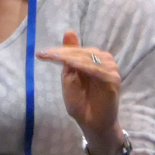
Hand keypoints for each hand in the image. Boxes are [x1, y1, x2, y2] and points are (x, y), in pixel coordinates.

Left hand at [37, 30, 121, 145]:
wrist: (90, 123)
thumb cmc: (79, 102)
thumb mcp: (69, 77)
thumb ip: (69, 56)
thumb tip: (69, 31)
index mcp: (92, 59)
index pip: (75, 50)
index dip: (58, 51)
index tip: (40, 53)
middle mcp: (104, 61)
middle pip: (82, 52)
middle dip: (63, 53)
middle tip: (46, 54)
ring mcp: (110, 70)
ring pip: (89, 58)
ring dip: (72, 57)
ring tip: (56, 58)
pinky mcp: (114, 79)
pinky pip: (98, 70)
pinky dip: (85, 66)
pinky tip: (72, 66)